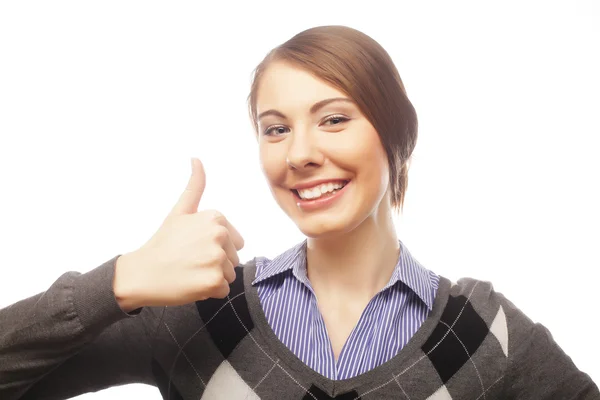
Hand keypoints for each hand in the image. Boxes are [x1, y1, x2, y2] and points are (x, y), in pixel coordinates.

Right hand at [114, 158, 243, 311]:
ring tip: (190, 272)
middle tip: (190, 261)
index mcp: (215, 218)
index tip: (193, 246)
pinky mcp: (214, 281)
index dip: (215, 247)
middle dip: (215, 263)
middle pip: (234, 258)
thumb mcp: (180, 211)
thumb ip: (195, 186)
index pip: (235, 241)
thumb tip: (196, 158)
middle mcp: (219, 235)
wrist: (141, 273)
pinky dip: (209, 292)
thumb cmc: (162, 244)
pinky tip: (191, 284)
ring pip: (230, 274)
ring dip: (212, 278)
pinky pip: (223, 290)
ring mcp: (217, 259)